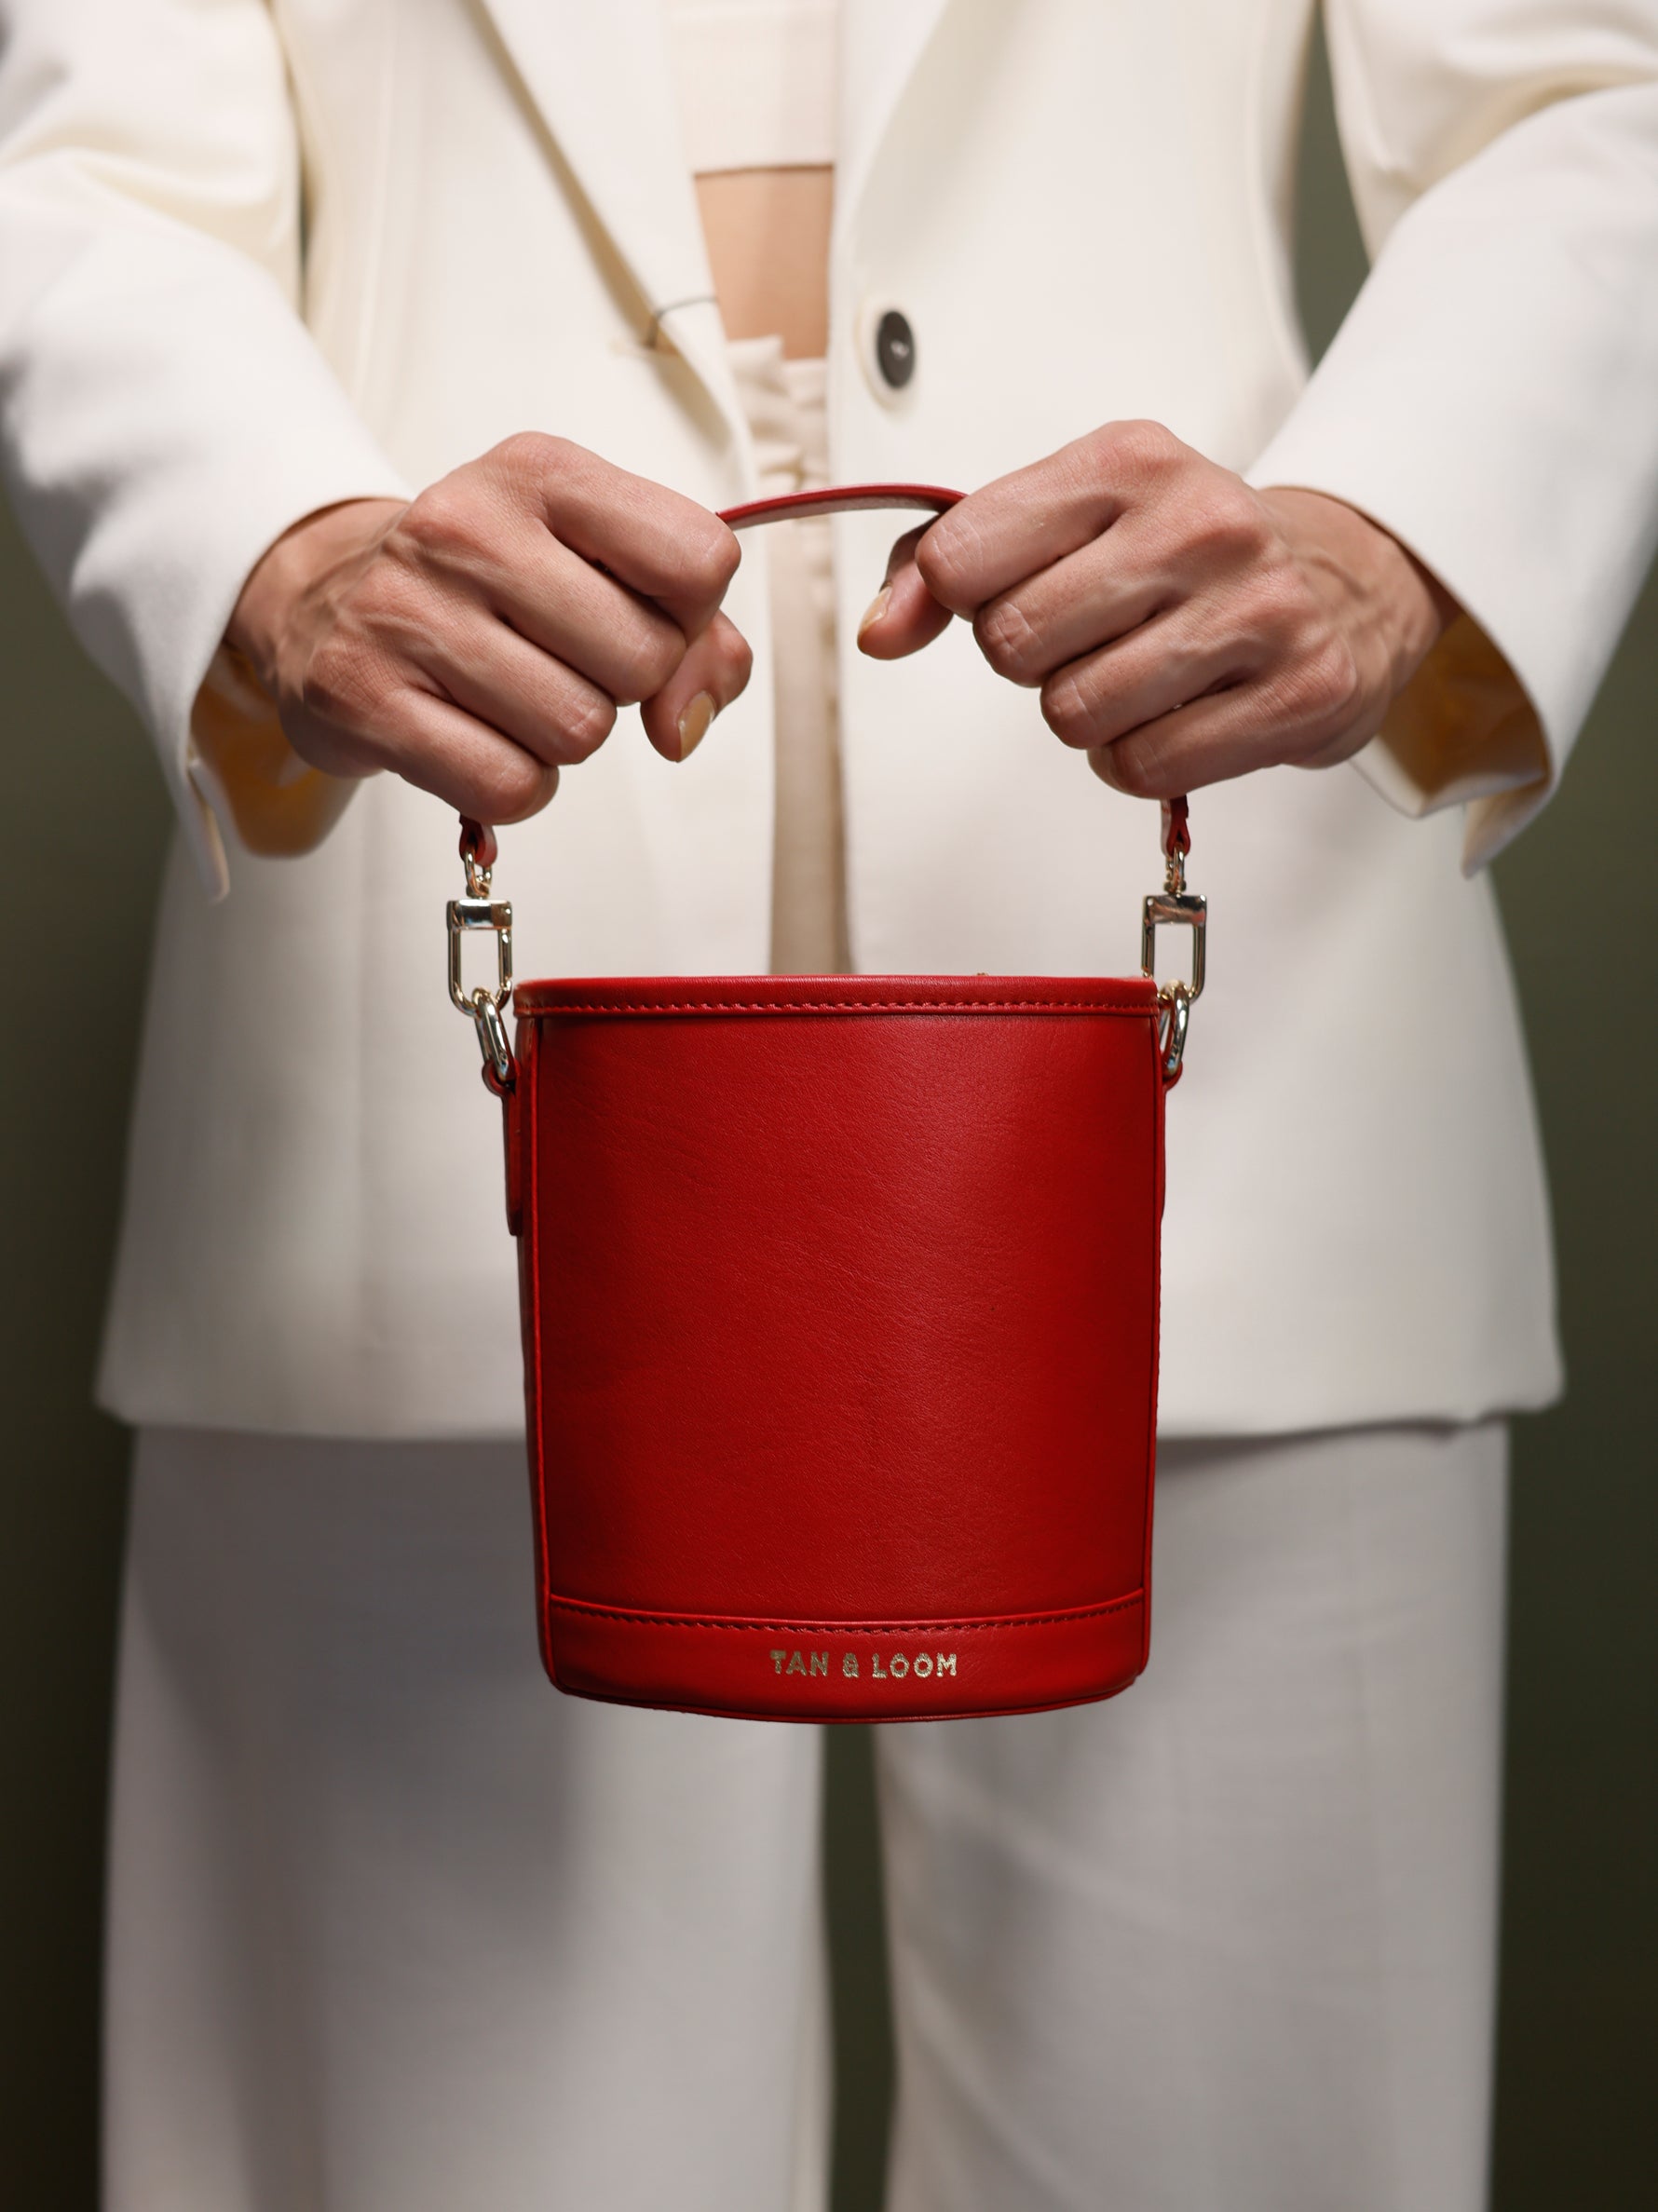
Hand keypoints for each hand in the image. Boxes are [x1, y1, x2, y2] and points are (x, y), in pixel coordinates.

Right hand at [227, 435, 752, 823]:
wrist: (323, 600)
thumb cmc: (483, 587)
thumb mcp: (594, 566)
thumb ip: (695, 639)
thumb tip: (686, 723)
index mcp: (540, 473)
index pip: (698, 560)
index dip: (693, 618)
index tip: (643, 617)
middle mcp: (466, 529)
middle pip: (643, 660)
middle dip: (622, 686)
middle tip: (558, 661)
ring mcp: (406, 613)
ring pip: (578, 732)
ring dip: (562, 740)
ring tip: (508, 695)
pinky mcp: (364, 700)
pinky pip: (509, 785)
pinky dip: (513, 785)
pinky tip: (476, 739)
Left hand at [856, 420, 1453, 797]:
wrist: (1345, 582)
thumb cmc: (1187, 557)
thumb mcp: (1067, 521)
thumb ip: (948, 563)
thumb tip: (882, 629)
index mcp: (1128, 463)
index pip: (962, 555)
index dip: (958, 599)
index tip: (997, 596)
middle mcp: (1199, 523)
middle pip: (1012, 645)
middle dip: (1030, 662)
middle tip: (1088, 639)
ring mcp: (1257, 608)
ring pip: (1074, 714)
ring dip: (1087, 717)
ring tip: (1139, 676)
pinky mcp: (1296, 693)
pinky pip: (1143, 766)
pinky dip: (1139, 760)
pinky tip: (1178, 715)